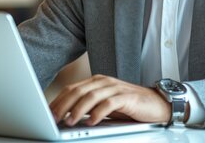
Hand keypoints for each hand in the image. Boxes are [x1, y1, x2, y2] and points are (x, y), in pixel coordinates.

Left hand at [49, 74, 170, 126]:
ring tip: (69, 121)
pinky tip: (91, 122)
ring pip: (91, 97)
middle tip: (53, 118)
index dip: (58, 101)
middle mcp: (104, 82)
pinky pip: (109, 104)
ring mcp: (115, 88)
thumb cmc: (128, 106)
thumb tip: (66, 116)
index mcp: (96, 82)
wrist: (157, 104)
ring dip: (78, 110)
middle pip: (78, 91)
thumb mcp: (104, 105)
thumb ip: (88, 107)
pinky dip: (98, 113)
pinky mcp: (127, 97)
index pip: (72, 89)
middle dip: (63, 105)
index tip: (48, 113)